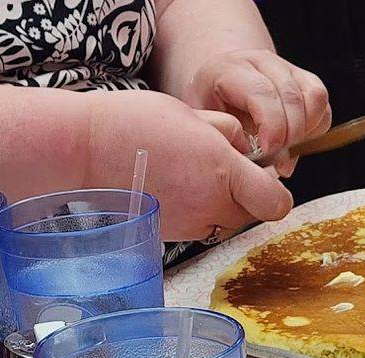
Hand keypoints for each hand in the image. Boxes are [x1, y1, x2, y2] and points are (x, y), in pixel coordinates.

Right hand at [85, 90, 292, 241]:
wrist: (87, 153)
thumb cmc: (135, 125)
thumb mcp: (192, 114)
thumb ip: (227, 134)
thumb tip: (245, 147)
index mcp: (224, 172)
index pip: (277, 202)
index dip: (275, 190)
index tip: (263, 175)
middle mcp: (214, 206)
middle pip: (255, 213)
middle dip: (248, 193)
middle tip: (222, 168)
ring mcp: (196, 226)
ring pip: (230, 221)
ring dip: (224, 203)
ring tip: (193, 175)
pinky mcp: (178, 236)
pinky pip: (205, 226)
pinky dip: (201, 212)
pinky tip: (177, 189)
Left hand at [185, 50, 330, 174]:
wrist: (218, 90)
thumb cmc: (212, 115)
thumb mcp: (209, 129)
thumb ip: (231, 144)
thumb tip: (262, 171)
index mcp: (228, 70)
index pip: (262, 92)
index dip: (272, 126)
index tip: (269, 151)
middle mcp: (259, 61)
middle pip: (292, 96)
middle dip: (291, 135)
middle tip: (279, 160)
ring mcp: (285, 67)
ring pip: (314, 98)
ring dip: (307, 132)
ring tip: (288, 152)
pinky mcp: (303, 78)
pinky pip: (322, 104)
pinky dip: (316, 128)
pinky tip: (298, 141)